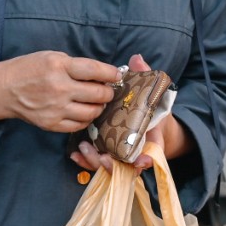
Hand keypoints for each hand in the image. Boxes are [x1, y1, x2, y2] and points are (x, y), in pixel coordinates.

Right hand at [0, 51, 120, 132]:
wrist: (5, 89)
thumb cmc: (29, 69)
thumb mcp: (52, 57)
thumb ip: (76, 65)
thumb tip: (102, 74)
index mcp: (59, 67)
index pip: (94, 71)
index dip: (111, 74)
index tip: (117, 75)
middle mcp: (59, 88)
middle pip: (98, 94)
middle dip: (108, 92)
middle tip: (107, 90)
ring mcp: (56, 109)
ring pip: (92, 112)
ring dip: (99, 107)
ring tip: (96, 102)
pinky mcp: (52, 124)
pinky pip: (79, 125)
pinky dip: (86, 119)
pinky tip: (84, 112)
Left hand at [68, 54, 191, 173]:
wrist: (149, 124)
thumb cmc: (151, 108)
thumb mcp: (151, 92)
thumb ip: (145, 77)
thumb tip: (137, 59)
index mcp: (150, 140)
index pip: (150, 154)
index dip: (145, 160)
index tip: (142, 160)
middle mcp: (135, 152)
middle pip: (124, 166)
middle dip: (113, 164)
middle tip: (103, 157)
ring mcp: (119, 155)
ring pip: (107, 166)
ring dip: (95, 161)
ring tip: (84, 148)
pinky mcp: (106, 154)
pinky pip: (95, 163)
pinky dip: (85, 161)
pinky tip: (74, 154)